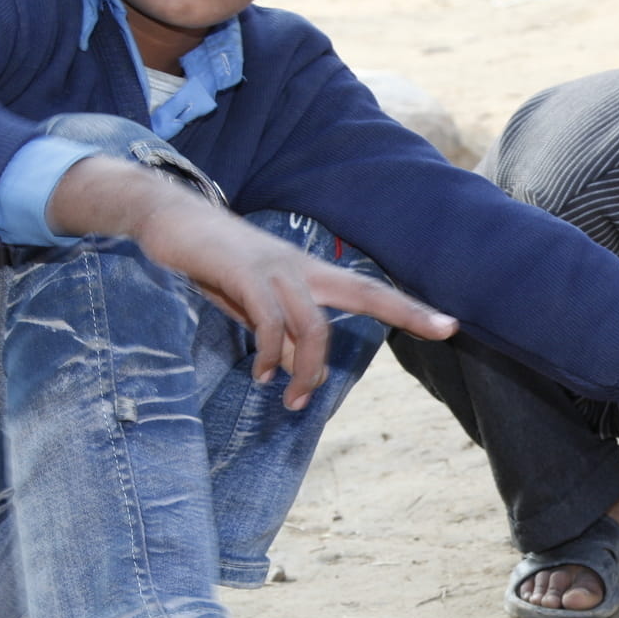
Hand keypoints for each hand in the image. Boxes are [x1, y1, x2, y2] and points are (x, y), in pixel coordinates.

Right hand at [48, 157, 455, 409]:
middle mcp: (303, 269)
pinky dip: (272, 355)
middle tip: (448, 329)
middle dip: (411, 310)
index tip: (452, 324)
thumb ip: (279, 329)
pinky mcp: (245, 273)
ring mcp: (276, 269)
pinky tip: (262, 374)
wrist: (167, 218)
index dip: (411, 309)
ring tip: (291, 400)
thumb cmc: (213, 263)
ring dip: (307, 370)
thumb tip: (297, 367)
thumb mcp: (252, 302)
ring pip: (315, 323)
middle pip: (368, 291)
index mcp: (310, 274)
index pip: (371, 291)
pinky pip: (271, 322)